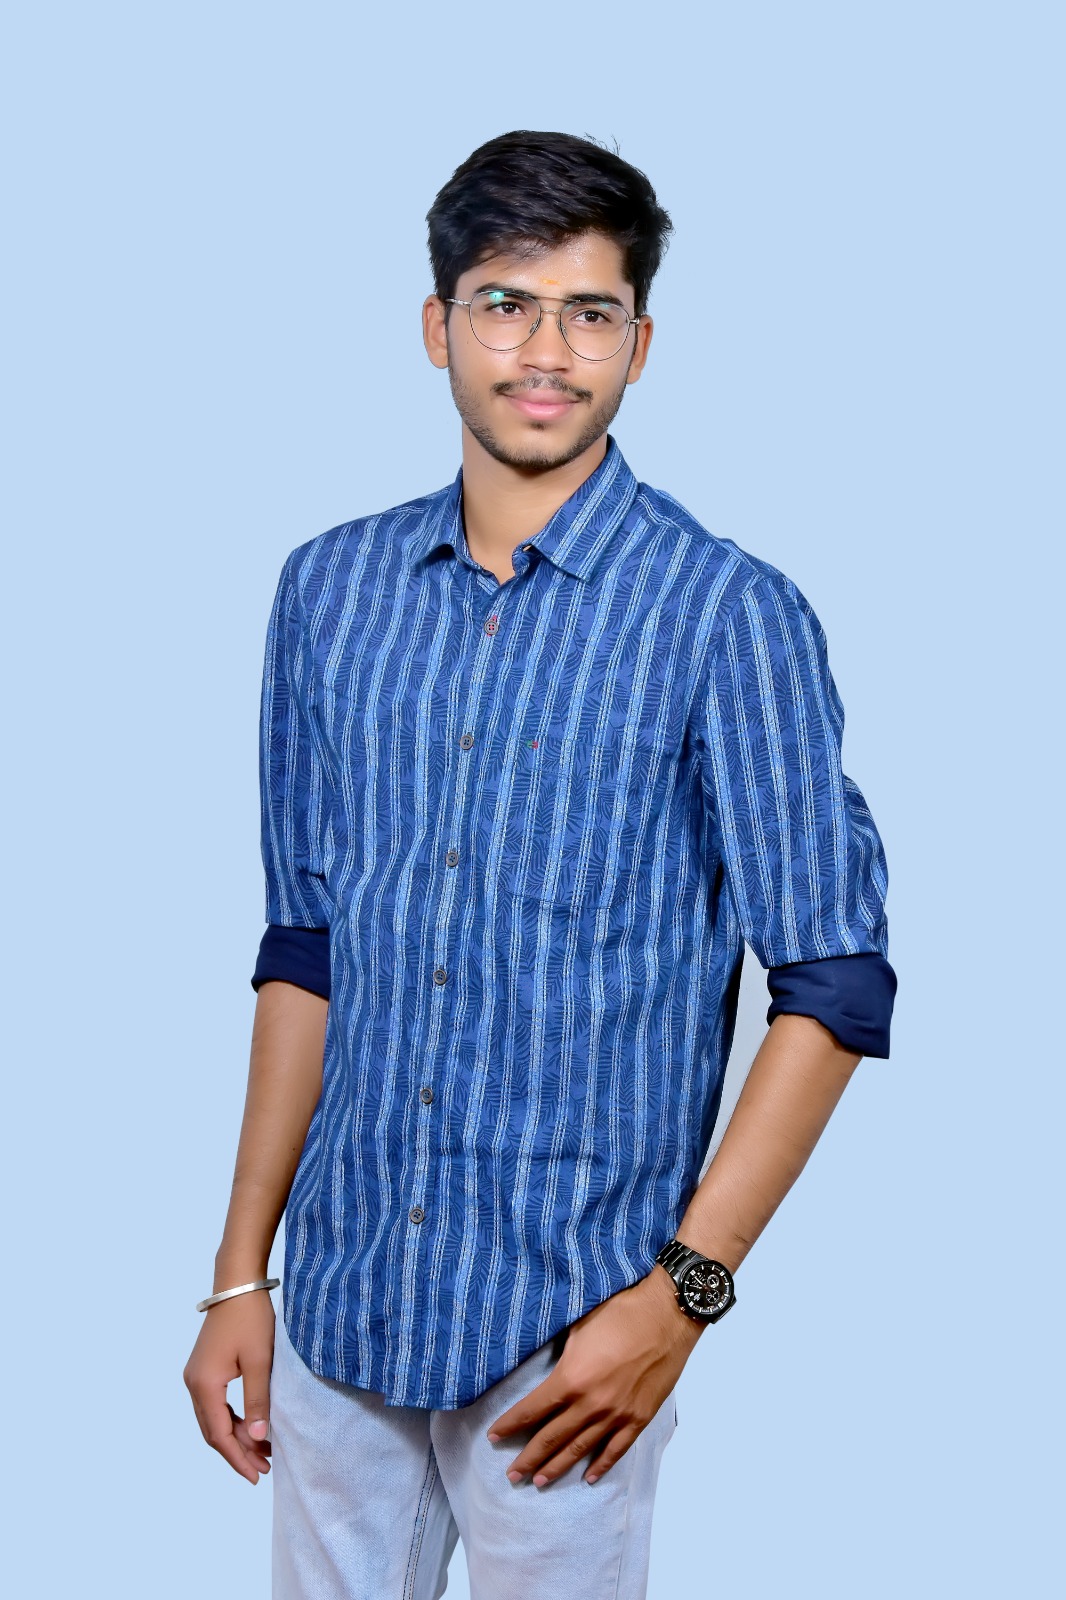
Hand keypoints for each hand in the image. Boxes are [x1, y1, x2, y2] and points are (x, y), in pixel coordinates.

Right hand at [184, 1290, 275, 1483]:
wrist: (237, 1285)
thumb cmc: (250, 1319)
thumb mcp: (260, 1361)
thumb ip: (258, 1401)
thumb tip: (258, 1438)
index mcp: (204, 1385)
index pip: (219, 1435)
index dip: (238, 1458)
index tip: (257, 1476)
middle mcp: (193, 1384)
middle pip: (213, 1431)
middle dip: (238, 1452)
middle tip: (264, 1469)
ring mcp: (196, 1377)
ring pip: (214, 1420)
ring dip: (236, 1437)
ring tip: (263, 1452)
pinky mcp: (204, 1369)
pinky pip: (215, 1405)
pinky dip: (233, 1420)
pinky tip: (251, 1426)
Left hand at [485, 1268, 700, 1486]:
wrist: (667, 1315)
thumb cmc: (621, 1312)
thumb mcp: (579, 1327)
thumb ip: (562, 1356)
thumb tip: (548, 1369)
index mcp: (571, 1379)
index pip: (532, 1410)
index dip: (511, 1425)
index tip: (494, 1437)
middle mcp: (591, 1404)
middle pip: (552, 1438)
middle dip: (528, 1458)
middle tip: (512, 1475)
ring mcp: (617, 1415)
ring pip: (580, 1449)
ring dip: (557, 1467)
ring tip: (539, 1481)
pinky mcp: (639, 1418)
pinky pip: (616, 1449)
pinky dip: (601, 1465)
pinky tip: (588, 1477)